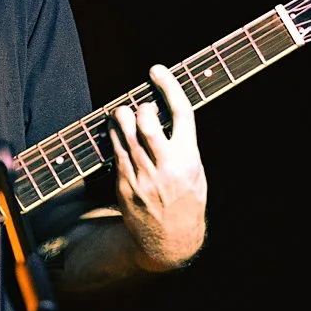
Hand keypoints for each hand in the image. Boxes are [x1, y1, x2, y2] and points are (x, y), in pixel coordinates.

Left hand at [110, 65, 207, 269]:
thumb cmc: (186, 200)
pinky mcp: (124, 185)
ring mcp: (142, 176)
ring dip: (122, 116)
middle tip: (140, 106)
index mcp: (189, 159)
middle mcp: (165, 166)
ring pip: (124, 133)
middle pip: (146, 121)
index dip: (168, 86)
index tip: (156, 70)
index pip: (180, 113)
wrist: (169, 240)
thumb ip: (183, 144)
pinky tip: (118, 132)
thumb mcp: (196, 172)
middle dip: (139, 106)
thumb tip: (164, 112)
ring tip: (124, 114)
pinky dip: (115, 135)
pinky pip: (115, 150)